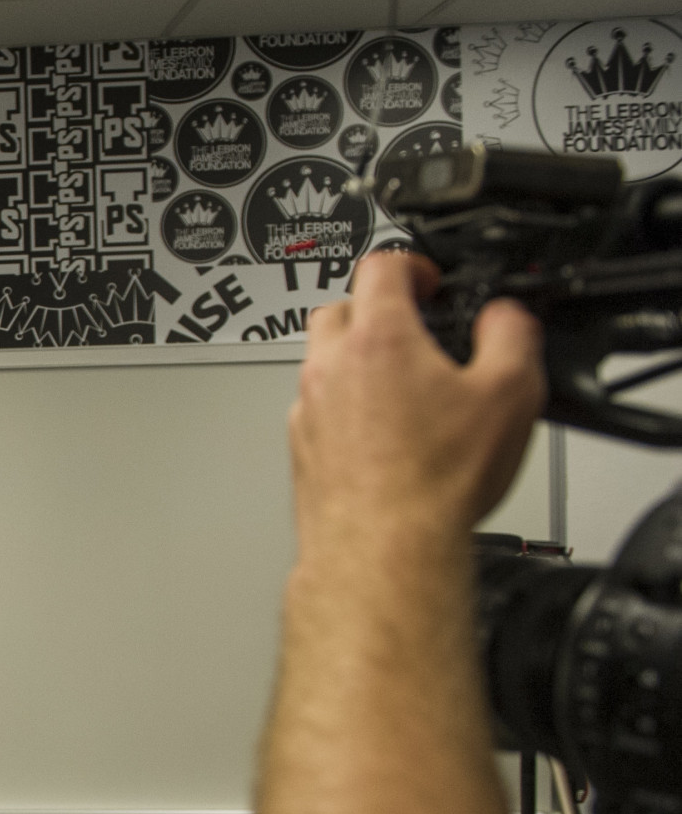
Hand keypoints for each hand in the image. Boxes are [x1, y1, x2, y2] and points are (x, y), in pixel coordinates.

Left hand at [289, 251, 542, 560]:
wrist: (383, 549)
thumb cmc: (434, 482)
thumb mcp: (510, 393)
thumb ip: (511, 334)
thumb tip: (505, 316)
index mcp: (378, 339)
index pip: (381, 267)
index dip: (412, 264)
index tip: (430, 280)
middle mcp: (330, 368)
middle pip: (340, 309)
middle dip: (376, 309)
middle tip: (412, 327)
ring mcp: (308, 408)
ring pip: (323, 362)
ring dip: (357, 360)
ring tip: (402, 385)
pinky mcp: (301, 447)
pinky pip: (318, 409)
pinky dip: (344, 407)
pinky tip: (379, 433)